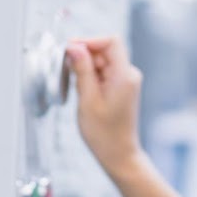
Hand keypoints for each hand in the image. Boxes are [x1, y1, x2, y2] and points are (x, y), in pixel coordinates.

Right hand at [64, 36, 144, 182]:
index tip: (70, 49)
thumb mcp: (87, 100)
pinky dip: (90, 79)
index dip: (89, 41)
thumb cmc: (104, 134)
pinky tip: (84, 94)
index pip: (110, 42)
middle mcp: (128, 75)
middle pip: (104, 51)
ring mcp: (125, 81)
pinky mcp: (120, 88)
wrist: (118, 154)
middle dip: (84, 58)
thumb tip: (74, 47)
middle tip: (68, 74)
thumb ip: (82, 70)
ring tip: (78, 91)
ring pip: (101, 62)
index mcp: (124, 75)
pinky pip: (103, 74)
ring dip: (85, 70)